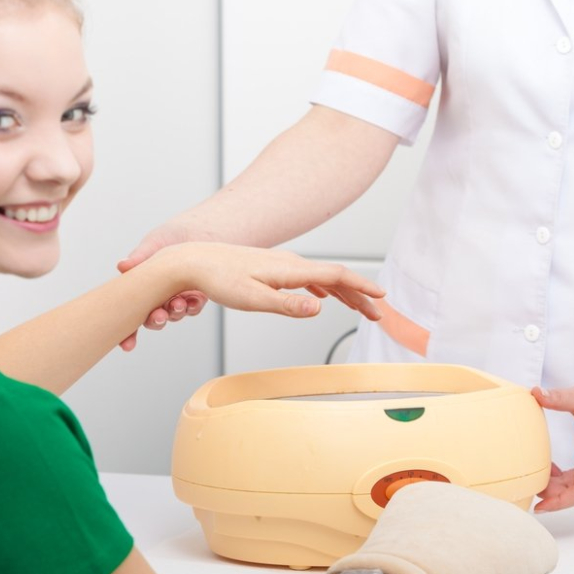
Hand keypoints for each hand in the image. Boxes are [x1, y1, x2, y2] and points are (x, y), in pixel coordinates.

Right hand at [116, 223, 207, 350]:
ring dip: (174, 313)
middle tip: (158, 315)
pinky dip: (192, 306)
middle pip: (151, 317)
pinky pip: (193, 308)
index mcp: (142, 283)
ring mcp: (178, 296)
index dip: (127, 331)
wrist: (206, 229)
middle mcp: (158, 294)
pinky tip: (193, 300)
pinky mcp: (197, 295)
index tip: (127, 344)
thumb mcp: (156, 242)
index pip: (130, 311)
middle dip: (154, 320)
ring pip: (173, 315)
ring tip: (178, 304)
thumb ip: (140, 257)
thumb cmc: (175, 233)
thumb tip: (122, 266)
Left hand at [158, 242, 384, 320]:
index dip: (361, 287)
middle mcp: (290, 263)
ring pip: (322, 279)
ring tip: (358, 308)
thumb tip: (320, 309)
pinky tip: (323, 298)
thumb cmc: (218, 279)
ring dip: (343, 293)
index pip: (336, 277)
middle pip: (335, 278)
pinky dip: (323, 289)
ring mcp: (282, 265)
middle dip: (359, 295)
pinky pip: (307, 278)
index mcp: (290, 270)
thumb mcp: (252, 299)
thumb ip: (287, 305)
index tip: (382, 298)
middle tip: (378, 313)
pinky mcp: (271, 268)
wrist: (192, 260)